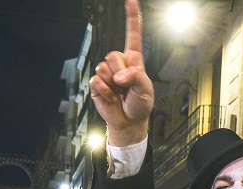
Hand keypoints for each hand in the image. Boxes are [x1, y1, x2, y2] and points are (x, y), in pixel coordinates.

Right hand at [89, 0, 153, 146]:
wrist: (128, 122)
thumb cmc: (140, 104)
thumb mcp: (146, 90)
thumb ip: (135, 77)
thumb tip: (118, 75)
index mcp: (134, 60)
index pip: (133, 35)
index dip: (132, 17)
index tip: (131, 0)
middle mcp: (119, 64)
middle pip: (113, 54)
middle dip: (120, 71)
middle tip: (126, 85)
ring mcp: (107, 74)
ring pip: (104, 67)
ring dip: (113, 83)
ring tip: (119, 93)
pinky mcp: (97, 84)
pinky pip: (96, 80)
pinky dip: (105, 91)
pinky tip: (111, 97)